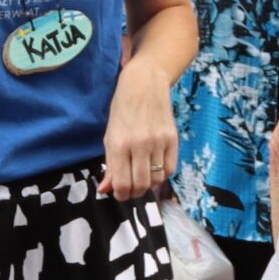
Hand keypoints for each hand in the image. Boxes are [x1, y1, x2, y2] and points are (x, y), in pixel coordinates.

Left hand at [100, 63, 178, 200]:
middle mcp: (140, 145)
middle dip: (135, 193)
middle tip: (131, 190)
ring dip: (149, 185)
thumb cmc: (122, 109)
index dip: (120, 195)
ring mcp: (159, 142)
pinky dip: (162, 175)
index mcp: (120, 144)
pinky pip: (170, 169)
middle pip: (141, 184)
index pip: (122, 183)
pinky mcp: (173, 139)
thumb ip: (110, 164)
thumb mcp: (110, 136)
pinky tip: (155, 170)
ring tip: (142, 179)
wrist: (145, 84)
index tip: (119, 194)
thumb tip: (105, 189)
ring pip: (157, 179)